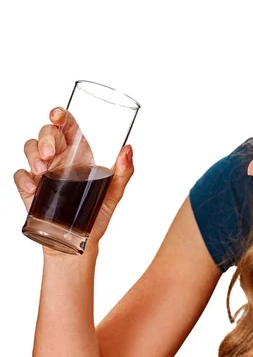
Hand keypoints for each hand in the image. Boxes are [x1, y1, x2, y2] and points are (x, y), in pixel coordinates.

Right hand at [13, 107, 134, 247]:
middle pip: (46, 133)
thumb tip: (128, 150)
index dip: (60, 114)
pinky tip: (33, 188)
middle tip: (49, 154)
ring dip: (33, 154)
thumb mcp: (114, 193)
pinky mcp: (30, 188)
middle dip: (45, 138)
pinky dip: (23, 178)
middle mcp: (60, 158)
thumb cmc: (97, 216)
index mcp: (79, 153)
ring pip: (30, 148)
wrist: (80, 243)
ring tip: (42, 171)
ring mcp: (43, 172)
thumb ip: (123, 172)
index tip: (57, 115)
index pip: (67, 125)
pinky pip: (20, 174)